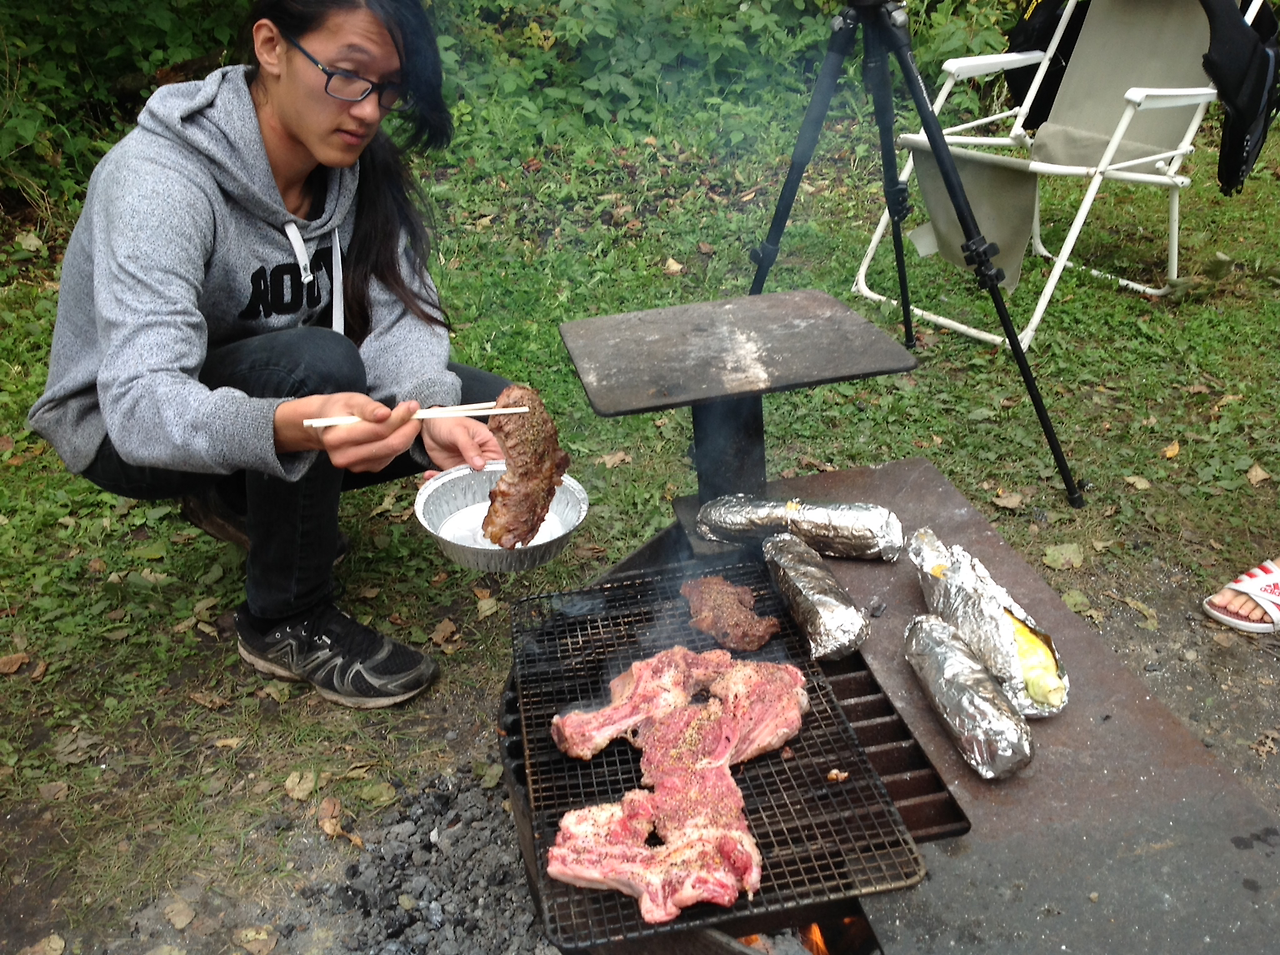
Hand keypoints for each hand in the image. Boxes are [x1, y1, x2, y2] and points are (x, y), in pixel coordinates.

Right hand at [275, 393, 421, 472]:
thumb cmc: (338, 409)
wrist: (324, 425)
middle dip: (408, 428)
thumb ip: (368, 407)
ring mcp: (355, 466)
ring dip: (406, 435)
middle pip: (389, 445)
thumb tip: (386, 414)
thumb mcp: (351, 400)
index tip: (412, 406)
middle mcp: (344, 456)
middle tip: (416, 413)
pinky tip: (398, 431)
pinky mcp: (366, 469)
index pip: (378, 430)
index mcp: (337, 437)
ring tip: (407, 419)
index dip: (400, 418)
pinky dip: (399, 444)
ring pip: (392, 452)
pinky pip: (390, 457)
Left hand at [420, 416, 502, 478]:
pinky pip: (452, 480)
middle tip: (459, 483)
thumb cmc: (447, 421)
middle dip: (474, 484)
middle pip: (485, 476)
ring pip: (468, 481)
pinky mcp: (455, 470)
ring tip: (441, 481)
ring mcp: (469, 465)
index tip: (484, 482)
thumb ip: (469, 446)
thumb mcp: (459, 431)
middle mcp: (482, 457)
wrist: (429, 424)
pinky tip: (429, 475)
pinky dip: (441, 480)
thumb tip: (480, 464)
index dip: (495, 474)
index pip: (499, 463)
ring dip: (455, 484)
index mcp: (490, 444)